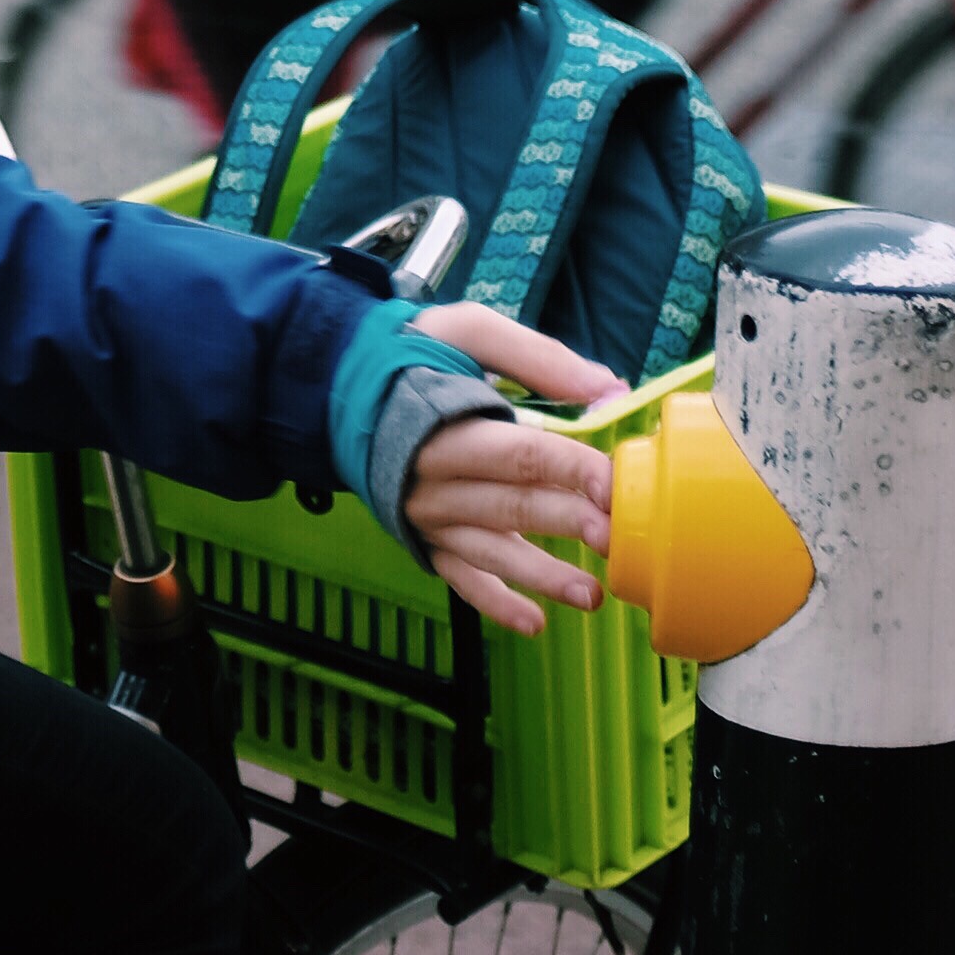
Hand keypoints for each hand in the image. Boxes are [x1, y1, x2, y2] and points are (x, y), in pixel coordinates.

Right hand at [403, 305, 623, 637]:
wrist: (337, 385)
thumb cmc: (410, 355)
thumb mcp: (467, 331)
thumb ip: (538, 358)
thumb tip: (609, 389)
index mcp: (444, 425)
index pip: (520, 453)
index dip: (570, 469)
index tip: (615, 484)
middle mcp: (433, 479)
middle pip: (512, 505)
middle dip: (567, 522)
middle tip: (616, 539)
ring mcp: (427, 515)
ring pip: (491, 550)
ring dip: (542, 575)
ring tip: (592, 595)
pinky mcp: (422, 537)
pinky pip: (460, 577)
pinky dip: (495, 602)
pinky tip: (533, 623)